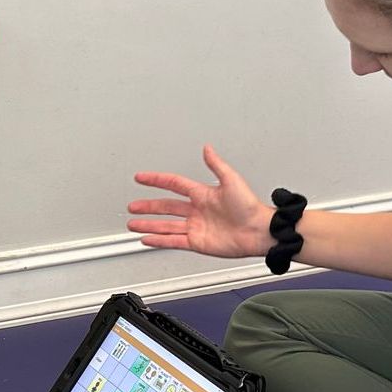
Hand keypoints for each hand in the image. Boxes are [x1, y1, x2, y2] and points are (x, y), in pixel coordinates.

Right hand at [128, 146, 273, 258]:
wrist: (259, 231)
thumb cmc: (250, 207)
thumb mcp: (232, 180)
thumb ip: (216, 165)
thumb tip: (207, 148)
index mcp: (202, 194)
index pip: (173, 184)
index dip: (156, 180)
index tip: (141, 177)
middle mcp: (197, 210)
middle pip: (165, 207)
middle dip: (148, 206)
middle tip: (133, 206)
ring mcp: (196, 227)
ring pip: (165, 225)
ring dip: (149, 224)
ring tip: (133, 224)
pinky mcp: (197, 242)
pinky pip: (173, 241)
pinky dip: (159, 241)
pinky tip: (147, 239)